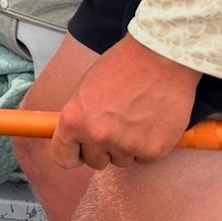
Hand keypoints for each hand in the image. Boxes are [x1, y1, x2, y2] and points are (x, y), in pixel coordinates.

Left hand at [51, 34, 201, 169]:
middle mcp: (97, 136)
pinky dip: (147, 145)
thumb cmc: (121, 67)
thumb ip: (79, 117)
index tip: (78, 152)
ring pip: (121, 160)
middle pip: (95, 161)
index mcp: (74, 120)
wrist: (159, 59)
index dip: (71, 155)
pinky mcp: (153, 150)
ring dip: (126, 147)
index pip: (62, 158)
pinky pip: (144, 158)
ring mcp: (126, 145)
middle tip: (114, 125)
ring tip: (134, 118)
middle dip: (102, 148)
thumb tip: (75, 137)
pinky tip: (150, 122)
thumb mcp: (84, 89)